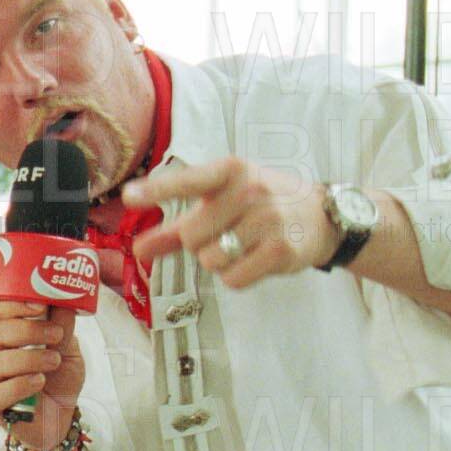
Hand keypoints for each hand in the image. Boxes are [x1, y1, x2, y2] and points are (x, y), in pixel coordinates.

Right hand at [0, 300, 81, 450]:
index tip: (40, 305)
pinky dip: (19, 385)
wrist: (62, 417)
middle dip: (26, 330)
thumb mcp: (69, 349)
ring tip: (54, 361)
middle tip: (56, 335)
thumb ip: (63, 326)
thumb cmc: (59, 379)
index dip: (13, 303)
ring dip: (27, 358)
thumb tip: (65, 297)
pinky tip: (39, 382)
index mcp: (8, 334)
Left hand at [124, 156, 335, 286]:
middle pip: (191, 237)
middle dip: (200, 243)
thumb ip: (176, 227)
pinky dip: (237, 276)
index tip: (127, 196)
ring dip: (219, 261)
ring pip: (210, 261)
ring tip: (244, 244)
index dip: (156, 190)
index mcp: (230, 171)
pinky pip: (233, 279)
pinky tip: (256, 259)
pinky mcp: (281, 250)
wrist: (322, 217)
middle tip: (226, 232)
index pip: (188, 181)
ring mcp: (268, 220)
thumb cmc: (261, 205)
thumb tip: (138, 249)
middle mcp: (249, 190)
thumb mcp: (221, 202)